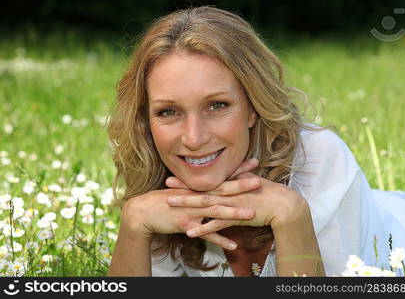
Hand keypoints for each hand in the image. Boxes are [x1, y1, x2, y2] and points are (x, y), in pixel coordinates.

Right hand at [120, 181, 258, 250]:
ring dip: (234, 213)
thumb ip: (197, 188)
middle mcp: (195, 196)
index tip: (253, 163)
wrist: (142, 211)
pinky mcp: (186, 224)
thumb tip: (211, 186)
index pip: (220, 176)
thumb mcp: (181, 190)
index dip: (237, 170)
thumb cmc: (162, 200)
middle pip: (221, 190)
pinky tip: (233, 245)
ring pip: (215, 211)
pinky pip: (205, 234)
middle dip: (240, 186)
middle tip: (258, 182)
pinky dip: (219, 239)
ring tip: (252, 215)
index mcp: (197, 187)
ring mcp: (191, 210)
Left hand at [165, 163, 308, 238]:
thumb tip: (232, 175)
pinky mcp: (236, 217)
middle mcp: (228, 192)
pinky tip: (189, 232)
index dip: (190, 179)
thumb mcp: (251, 182)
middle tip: (166, 186)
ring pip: (205, 205)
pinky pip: (216, 225)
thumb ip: (239, 179)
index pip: (207, 180)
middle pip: (202, 189)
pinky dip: (203, 228)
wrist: (284, 205)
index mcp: (231, 183)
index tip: (176, 175)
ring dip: (188, 205)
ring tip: (170, 205)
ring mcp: (231, 204)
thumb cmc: (270, 193)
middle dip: (183, 188)